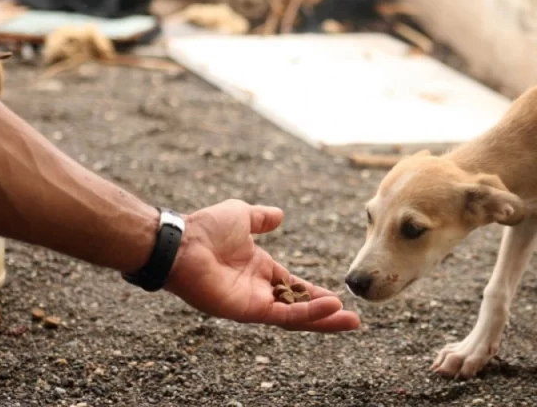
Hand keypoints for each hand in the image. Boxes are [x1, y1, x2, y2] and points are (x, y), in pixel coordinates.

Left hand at [164, 199, 360, 331]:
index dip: (316, 293)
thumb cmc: (205, 228)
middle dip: (326, 315)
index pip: (294, 288)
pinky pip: (284, 315)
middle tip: (353, 320)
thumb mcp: (242, 215)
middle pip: (299, 308)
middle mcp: (258, 290)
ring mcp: (253, 303)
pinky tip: (330, 308)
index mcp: (259, 271)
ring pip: (296, 317)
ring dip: (323, 319)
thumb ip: (261, 218)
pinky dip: (308, 313)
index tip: (339, 297)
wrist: (183, 242)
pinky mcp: (248, 311)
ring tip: (350, 320)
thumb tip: (279, 215)